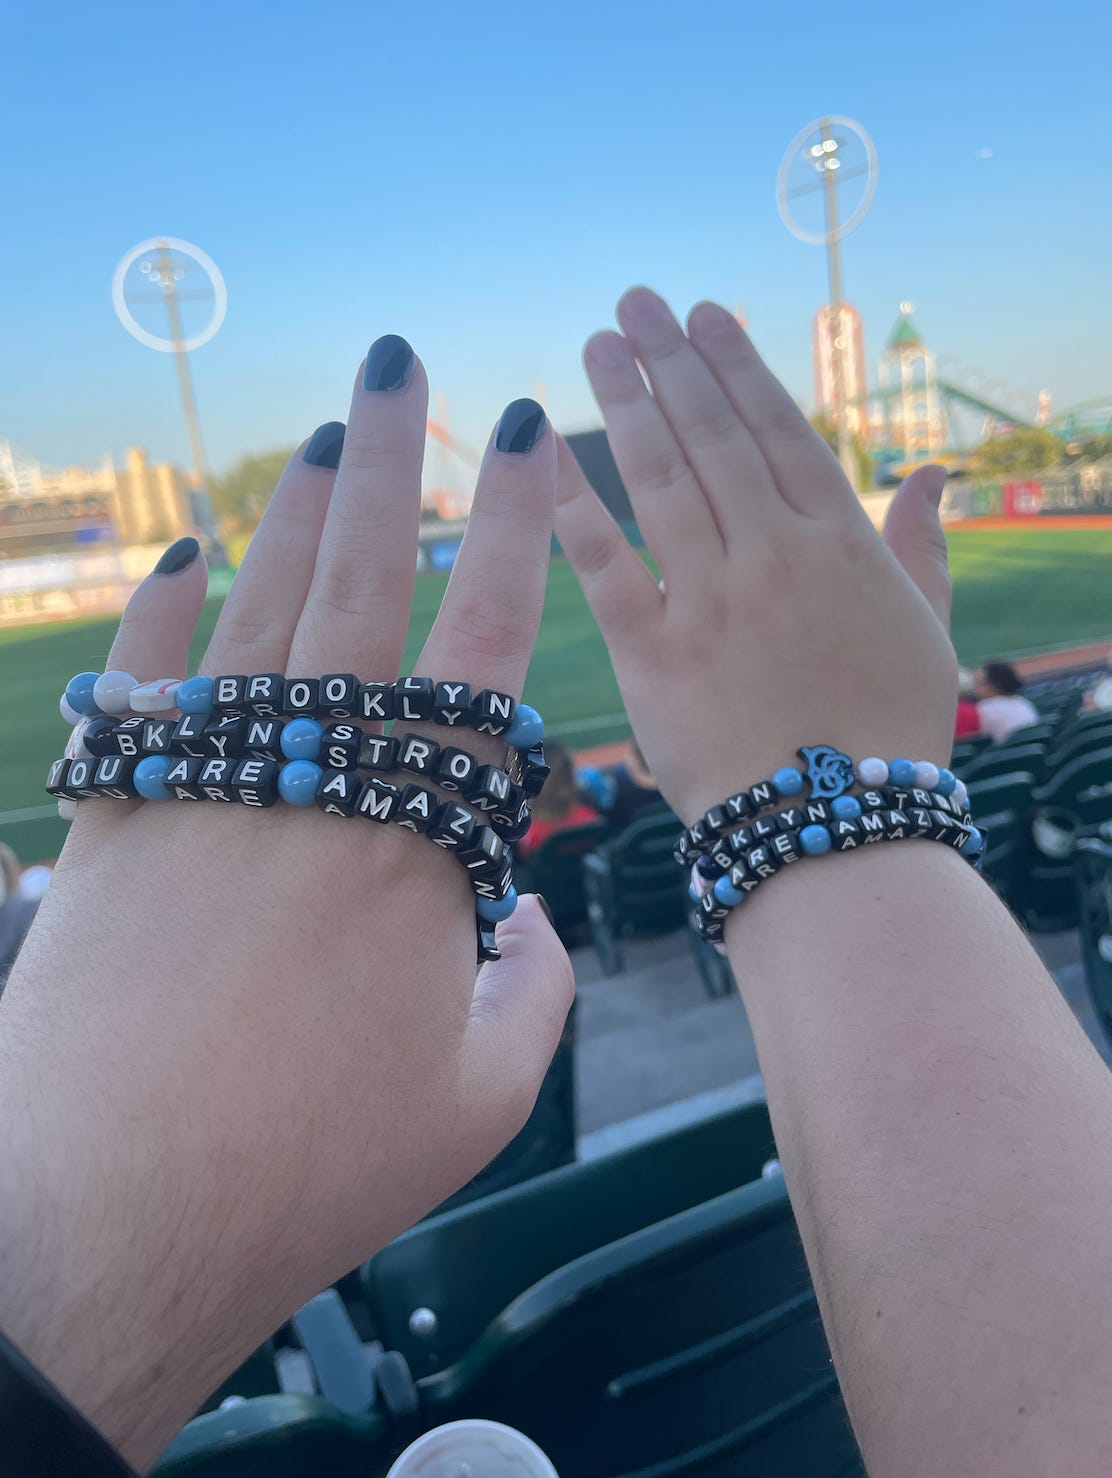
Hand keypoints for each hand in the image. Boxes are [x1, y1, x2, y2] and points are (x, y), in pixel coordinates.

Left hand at [0, 342, 572, 1467]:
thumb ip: (536, 990)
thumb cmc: (312, 1165)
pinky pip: (144, 685)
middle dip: (389, 462)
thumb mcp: (478, 1093)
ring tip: (325, 435)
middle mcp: (306, 782)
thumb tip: (532, 922)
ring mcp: (197, 789)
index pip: (481, 643)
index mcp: (415, 839)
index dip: (513, 529)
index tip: (525, 435)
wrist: (109, 1219)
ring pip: (255, 613)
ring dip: (292, 515)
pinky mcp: (109, 822)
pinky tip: (188, 554)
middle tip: (400, 361)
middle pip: (357, 586)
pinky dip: (166, 611)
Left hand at [554, 288, 956, 824]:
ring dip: (628, 403)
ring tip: (600, 343)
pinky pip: (605, 564)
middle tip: (636, 302)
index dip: (738, 368)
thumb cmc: (888, 736)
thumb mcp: (926, 632)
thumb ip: (922, 549)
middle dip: (673, 362)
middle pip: (714, 438)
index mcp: (841, 545)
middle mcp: (773, 556)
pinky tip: (543, 448)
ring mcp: (710, 601)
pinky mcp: (653, 655)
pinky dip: (573, 503)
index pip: (780, 432)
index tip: (705, 314)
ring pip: (663, 480)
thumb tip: (934, 477)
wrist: (836, 834)